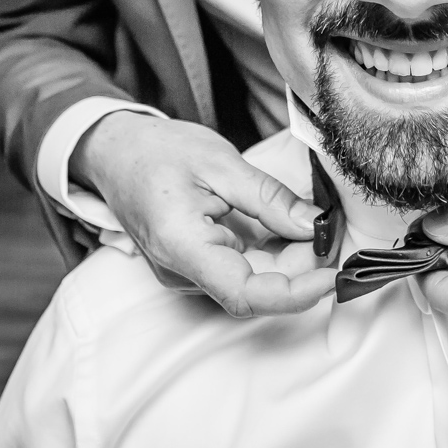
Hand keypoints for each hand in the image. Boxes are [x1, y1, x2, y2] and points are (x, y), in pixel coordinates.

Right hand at [72, 111, 336, 316]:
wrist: (114, 153)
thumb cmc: (158, 152)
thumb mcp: (221, 163)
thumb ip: (269, 198)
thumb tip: (313, 226)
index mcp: (183, 246)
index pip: (246, 294)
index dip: (296, 294)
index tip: (333, 274)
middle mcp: (181, 272)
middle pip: (254, 290)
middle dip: (300, 267)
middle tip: (330, 231)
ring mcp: (185, 274)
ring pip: (250, 283)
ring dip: (287, 261)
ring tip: (311, 226)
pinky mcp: (193, 268)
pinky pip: (239, 272)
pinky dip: (270, 255)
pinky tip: (287, 229)